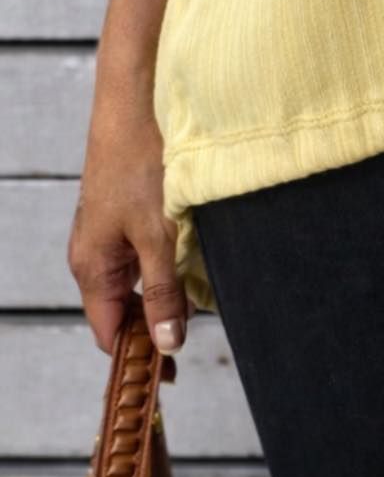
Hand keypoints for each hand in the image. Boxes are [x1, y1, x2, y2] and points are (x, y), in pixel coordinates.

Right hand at [69, 50, 193, 355]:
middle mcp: (95, 253)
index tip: (171, 377)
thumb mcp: (157, 234)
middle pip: (124, 308)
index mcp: (92, 267)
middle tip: (193, 345)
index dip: (138, 357)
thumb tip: (166, 343)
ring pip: (138, 279)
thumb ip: (163, 291)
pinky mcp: (128, 210)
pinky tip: (193, 263)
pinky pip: (145, 252)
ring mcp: (110, 231)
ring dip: (165, 293)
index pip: (111, 332)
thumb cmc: (138, 161)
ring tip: (199, 306)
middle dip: (155, 327)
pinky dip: (167, 264)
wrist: (135, 99)